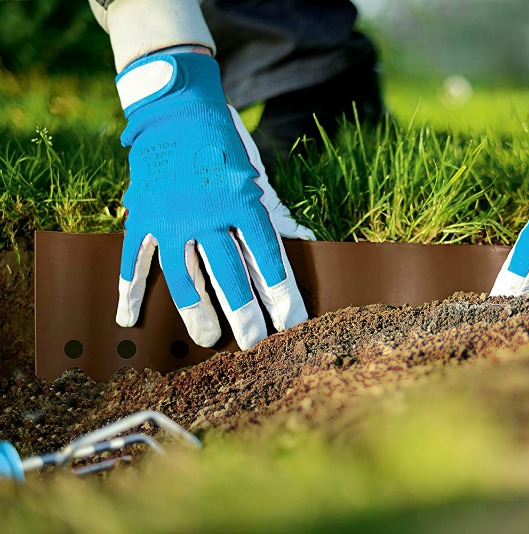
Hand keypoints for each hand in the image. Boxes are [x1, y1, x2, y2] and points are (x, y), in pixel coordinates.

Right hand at [115, 52, 313, 349]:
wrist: (177, 108)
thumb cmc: (225, 146)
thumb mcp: (255, 176)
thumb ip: (273, 215)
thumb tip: (303, 245)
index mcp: (242, 201)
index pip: (266, 258)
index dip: (281, 294)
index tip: (292, 323)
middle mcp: (207, 214)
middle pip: (228, 275)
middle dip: (243, 313)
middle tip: (254, 343)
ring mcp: (171, 217)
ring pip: (183, 276)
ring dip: (196, 312)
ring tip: (207, 339)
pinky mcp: (142, 215)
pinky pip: (134, 259)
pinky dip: (128, 290)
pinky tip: (128, 319)